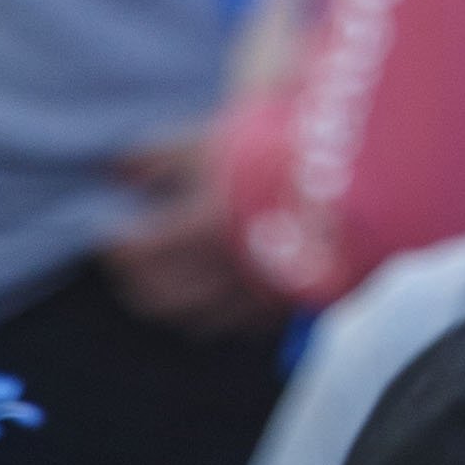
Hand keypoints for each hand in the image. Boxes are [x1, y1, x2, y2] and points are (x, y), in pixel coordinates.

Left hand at [102, 127, 285, 334]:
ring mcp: (254, 292)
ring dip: (171, 304)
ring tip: (165, 283)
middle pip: (160, 297)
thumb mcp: (212, 140)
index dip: (115, 246)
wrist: (357, 176)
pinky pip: (238, 325)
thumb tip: (113, 168)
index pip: (136, 254)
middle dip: (135, 282)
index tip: (108, 233)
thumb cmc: (277, 148)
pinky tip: (214, 300)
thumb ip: (157, 155)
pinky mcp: (286, 299)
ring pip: (196, 318)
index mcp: (198, 229)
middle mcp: (221, 271)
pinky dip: (215, 317)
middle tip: (128, 264)